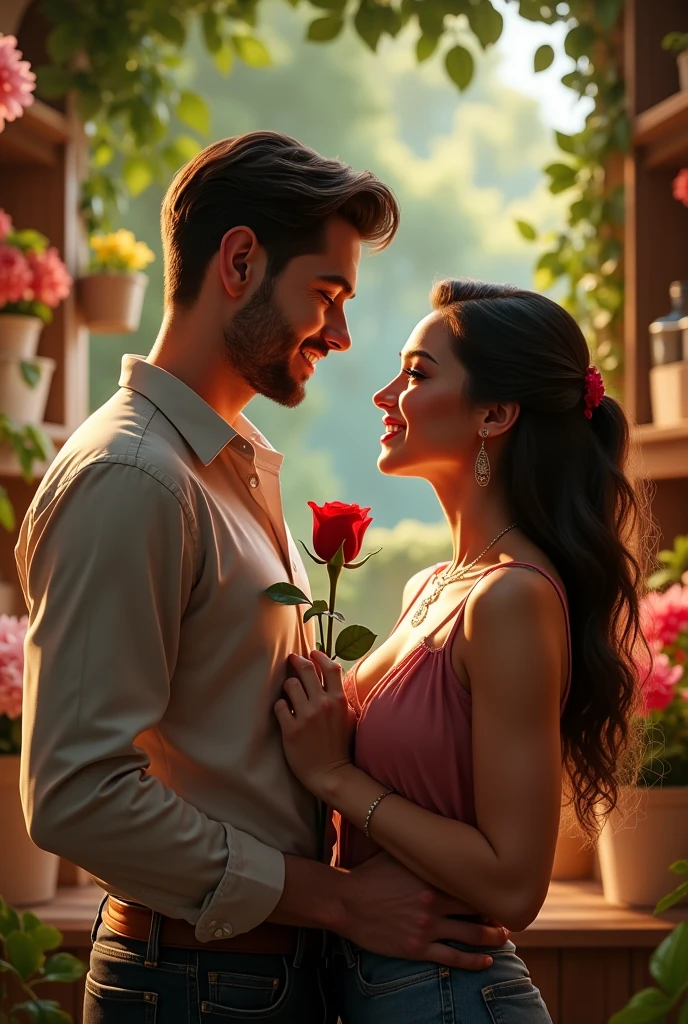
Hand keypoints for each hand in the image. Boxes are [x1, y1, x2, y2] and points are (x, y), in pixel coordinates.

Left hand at [275, 650, 355, 797]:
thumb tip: (334, 675)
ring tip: (290, 694)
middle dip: (297, 661)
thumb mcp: (349, 717)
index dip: (319, 656)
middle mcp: (323, 704)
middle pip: (306, 670)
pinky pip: (279, 706)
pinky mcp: (291, 729)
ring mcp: (306, 717)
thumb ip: (341, 696)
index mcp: (339, 700)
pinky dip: (281, 707)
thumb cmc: (341, 745)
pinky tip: (285, 712)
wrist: (331, 774)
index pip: (329, 667)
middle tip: (292, 659)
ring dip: (288, 687)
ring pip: (290, 685)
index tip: (311, 653)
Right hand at [343, 853, 507, 969]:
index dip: (489, 886)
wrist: (346, 901)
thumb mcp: (398, 855)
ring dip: (493, 937)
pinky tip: (487, 962)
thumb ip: (421, 850)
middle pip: (477, 909)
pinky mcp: (417, 948)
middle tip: (508, 913)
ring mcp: (427, 927)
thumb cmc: (370, 874)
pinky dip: (473, 961)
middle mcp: (434, 902)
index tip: (500, 887)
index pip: (472, 882)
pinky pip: (452, 958)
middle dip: (496, 912)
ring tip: (503, 937)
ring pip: (471, 935)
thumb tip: (439, 835)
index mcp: (432, 877)